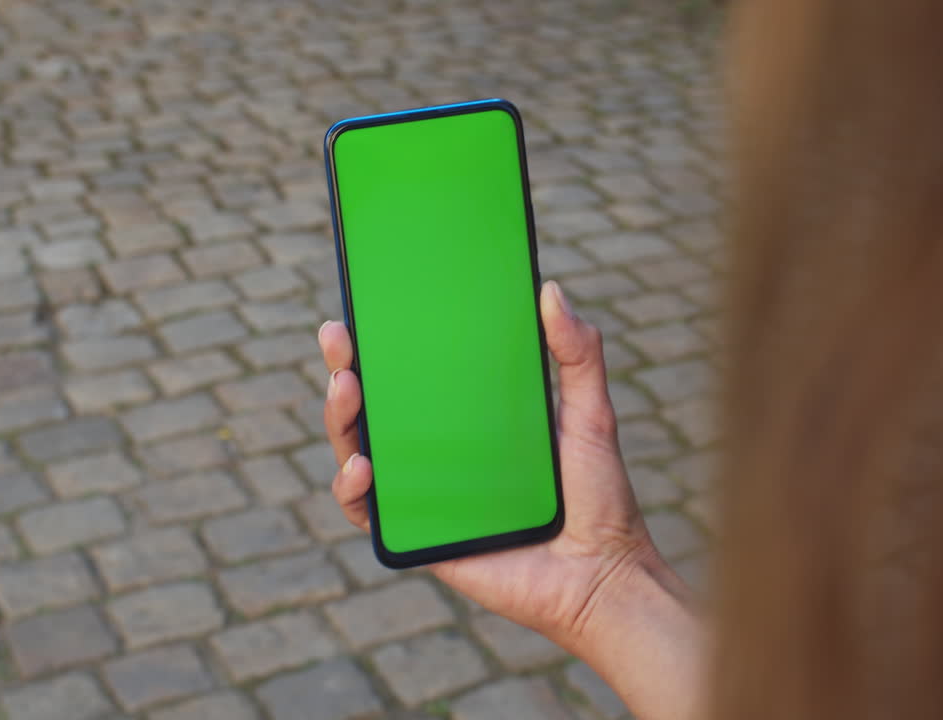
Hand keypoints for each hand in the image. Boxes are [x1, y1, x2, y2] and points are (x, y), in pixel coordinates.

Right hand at [319, 280, 658, 646]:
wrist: (602, 576)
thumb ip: (578, 354)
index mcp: (471, 417)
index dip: (383, 340)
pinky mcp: (419, 536)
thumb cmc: (600, 498)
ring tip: (346, 388)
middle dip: (346, 366)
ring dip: (341, 418)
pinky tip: (363, 468)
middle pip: (375, 405)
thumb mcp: (592, 415)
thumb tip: (551, 289)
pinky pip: (368, 513)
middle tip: (340, 339)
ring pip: (359, 450)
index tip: (365, 304)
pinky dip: (353, 488)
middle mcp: (440, 451)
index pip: (414, 371)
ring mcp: (425, 493)